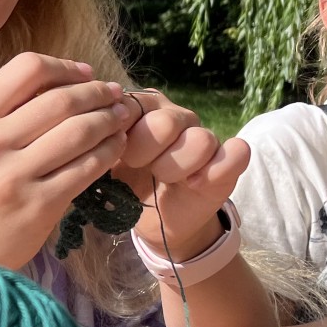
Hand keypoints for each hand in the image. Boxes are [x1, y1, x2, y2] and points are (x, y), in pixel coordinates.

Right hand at [0, 53, 135, 267]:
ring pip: (79, 132)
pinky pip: (87, 168)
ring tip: (120, 116)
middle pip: (60, 99)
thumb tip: (69, 80)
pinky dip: (109, 152)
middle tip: (113, 93)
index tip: (84, 74)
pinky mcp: (40, 205)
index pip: (27, 69)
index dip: (64, 67)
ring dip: (109, 119)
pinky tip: (115, 146)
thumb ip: (9, 109)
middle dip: (96, 92)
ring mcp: (16, 176)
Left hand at [112, 90, 250, 259]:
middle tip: (137, 167)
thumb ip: (97, 141)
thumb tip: (89, 125)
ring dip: (176, 167)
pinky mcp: (227, 161)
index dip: (119, 133)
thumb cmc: (124, 186)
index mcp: (140, 109)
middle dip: (145, 152)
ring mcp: (203, 136)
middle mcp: (174, 115)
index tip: (112, 154)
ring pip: (199, 140)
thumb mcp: (102, 164)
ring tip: (163, 179)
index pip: (131, 104)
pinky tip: (194, 184)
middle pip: (166, 123)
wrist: (153, 221)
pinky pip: (236, 153)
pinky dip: (216, 170)